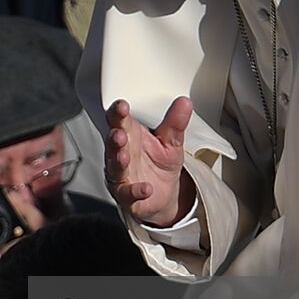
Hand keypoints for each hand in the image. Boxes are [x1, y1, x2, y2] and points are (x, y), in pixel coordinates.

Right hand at [105, 97, 194, 227]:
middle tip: (119, 133)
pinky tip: (145, 189)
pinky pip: (128, 193)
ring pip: (115, 167)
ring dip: (118, 161)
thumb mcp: (171, 141)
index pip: (119, 120)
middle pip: (112, 142)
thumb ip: (175, 123)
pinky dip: (135, 191)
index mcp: (129, 134)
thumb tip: (185, 102)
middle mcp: (120, 153)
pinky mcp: (126, 195)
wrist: (163, 195)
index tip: (122, 106)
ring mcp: (121, 174)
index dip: (118, 113)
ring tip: (124, 156)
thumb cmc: (159, 163)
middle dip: (114, 137)